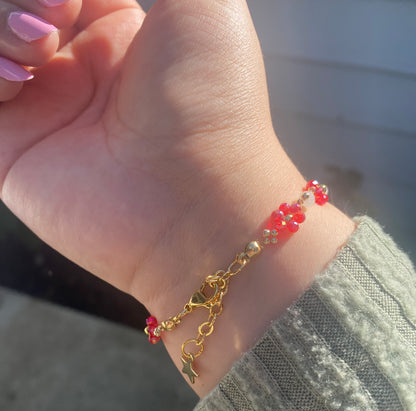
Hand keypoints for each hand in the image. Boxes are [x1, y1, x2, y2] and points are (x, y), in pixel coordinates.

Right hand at [0, 0, 354, 395]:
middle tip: (60, 13)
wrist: (197, 198)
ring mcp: (45, 113)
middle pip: (19, 12)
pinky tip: (18, 80)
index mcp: (120, 37)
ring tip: (41, 46)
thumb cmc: (213, 103)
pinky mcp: (14, 153)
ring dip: (1, 24)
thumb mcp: (205, 5)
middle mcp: (79, 75)